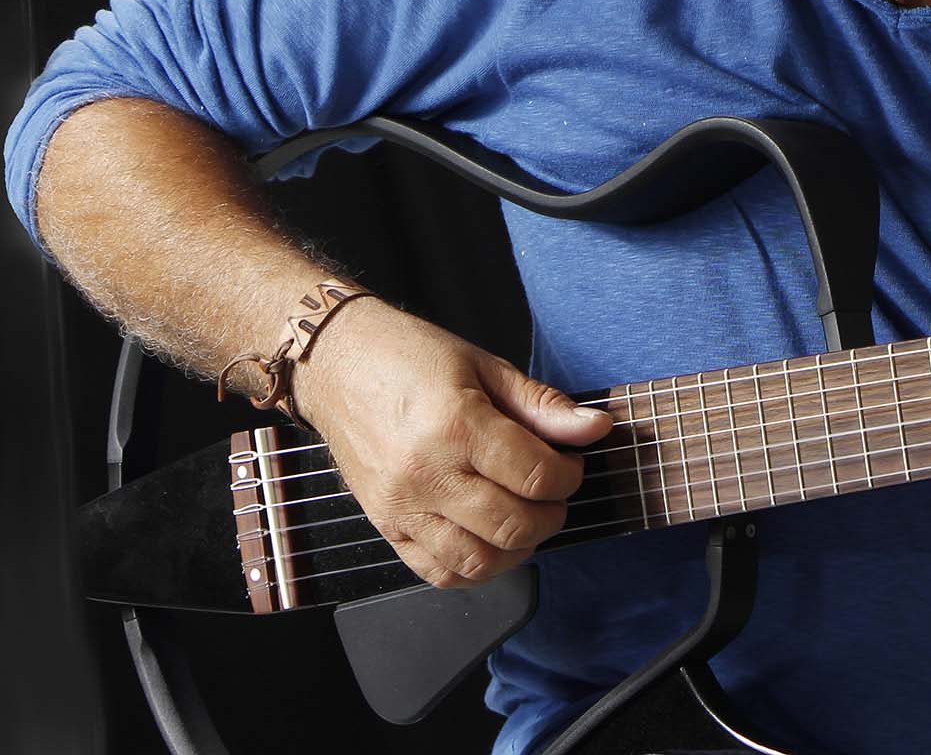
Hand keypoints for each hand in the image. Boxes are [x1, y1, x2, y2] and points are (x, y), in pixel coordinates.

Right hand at [290, 299, 613, 588]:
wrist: (335, 363)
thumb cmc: (409, 357)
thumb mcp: (484, 366)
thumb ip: (542, 405)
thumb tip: (595, 427)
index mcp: (456, 425)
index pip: (535, 475)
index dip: (569, 476)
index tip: (570, 464)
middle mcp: (427, 473)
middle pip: (512, 524)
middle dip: (551, 514)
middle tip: (553, 493)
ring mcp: (401, 506)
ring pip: (478, 560)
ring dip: (517, 548)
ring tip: (524, 517)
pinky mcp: (384, 526)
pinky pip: (438, 572)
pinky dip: (474, 567)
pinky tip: (488, 539)